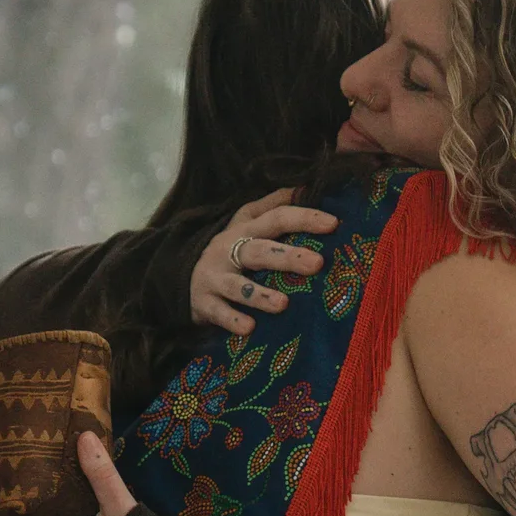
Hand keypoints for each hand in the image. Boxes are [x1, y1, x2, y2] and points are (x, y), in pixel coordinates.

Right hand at [191, 188, 335, 335]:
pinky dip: (232, 320)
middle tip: (317, 264)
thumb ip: (273, 205)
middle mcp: (228, 250)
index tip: (333, 223)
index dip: (303, 218)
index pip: (276, 218)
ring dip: (259, 294)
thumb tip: (304, 186)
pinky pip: (218, 313)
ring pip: (237, 285)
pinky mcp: (203, 303)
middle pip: (259, 250)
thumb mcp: (245, 224)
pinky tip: (249, 328)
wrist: (182, 279)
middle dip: (288, 256)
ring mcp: (214, 277)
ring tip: (283, 304)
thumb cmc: (228, 252)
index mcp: (245, 230)